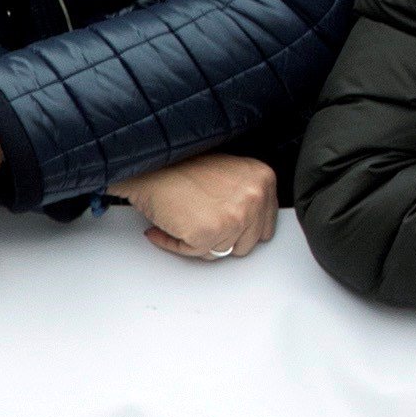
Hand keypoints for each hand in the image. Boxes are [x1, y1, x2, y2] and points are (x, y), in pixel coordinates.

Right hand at [119, 151, 279, 264]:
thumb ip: (245, 198)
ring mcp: (235, 217)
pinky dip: (177, 244)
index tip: (226, 227)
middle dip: (223, 239)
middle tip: (201, 223)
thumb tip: (249, 227)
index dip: (243, 231)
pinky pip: (197, 253)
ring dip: (200, 242)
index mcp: (263, 179)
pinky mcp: (209, 233)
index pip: (266, 226)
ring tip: (184, 219)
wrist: (149, 163)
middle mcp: (254, 197)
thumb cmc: (179, 165)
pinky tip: (170, 225)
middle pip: (247, 243)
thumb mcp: (229, 172)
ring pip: (222, 251)